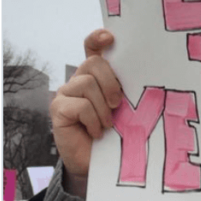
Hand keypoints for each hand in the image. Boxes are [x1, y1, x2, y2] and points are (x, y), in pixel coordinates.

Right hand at [49, 29, 121, 196]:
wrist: (99, 162)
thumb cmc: (115, 131)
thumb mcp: (124, 106)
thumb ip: (124, 87)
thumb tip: (142, 72)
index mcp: (96, 74)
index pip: (93, 46)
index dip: (98, 38)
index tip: (110, 37)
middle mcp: (79, 79)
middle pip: (93, 63)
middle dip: (110, 82)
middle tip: (118, 103)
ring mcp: (66, 93)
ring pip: (87, 84)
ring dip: (102, 107)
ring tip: (107, 124)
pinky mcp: (58, 109)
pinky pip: (80, 105)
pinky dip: (93, 120)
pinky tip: (96, 131)